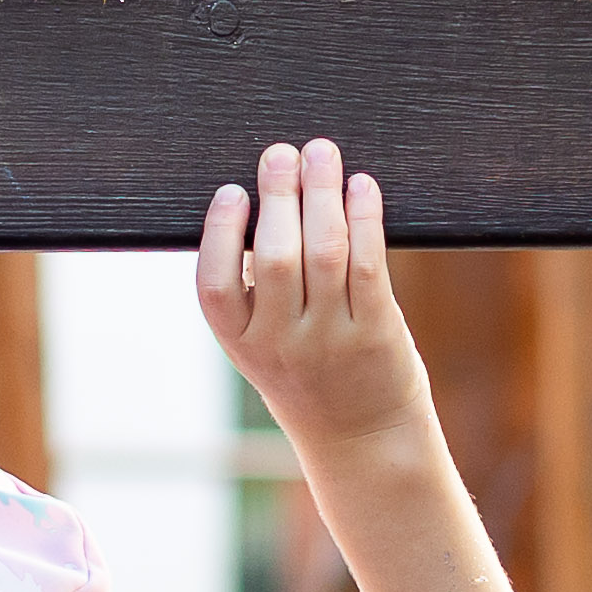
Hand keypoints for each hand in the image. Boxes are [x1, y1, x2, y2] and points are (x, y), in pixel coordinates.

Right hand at [189, 138, 431, 455]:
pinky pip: (368, 265)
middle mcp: (282, 343)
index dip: (220, 233)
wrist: (361, 438)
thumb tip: (261, 198)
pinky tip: (361, 187)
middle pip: (276, 257)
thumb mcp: (262, 343)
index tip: (232, 190)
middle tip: (281, 153)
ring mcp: (332, 339)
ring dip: (322, 194)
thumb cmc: (308, 374)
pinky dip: (364, 219)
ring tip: (321, 153)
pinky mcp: (377, 332)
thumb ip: (254, 287)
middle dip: (279, 196)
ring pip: (325, 253)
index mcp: (240, 342)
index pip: (214, 286)